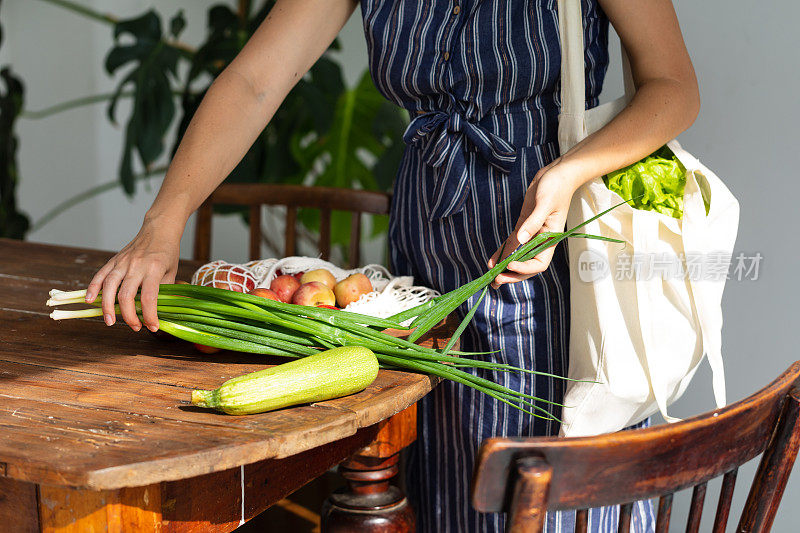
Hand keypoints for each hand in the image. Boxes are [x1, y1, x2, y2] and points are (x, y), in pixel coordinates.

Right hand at [85, 214, 181, 331]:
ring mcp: (123, 262)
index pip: (149, 297)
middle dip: (129, 315)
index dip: (150, 315)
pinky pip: (100, 275)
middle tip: (134, 327)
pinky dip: (93, 288)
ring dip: (107, 306)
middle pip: (126, 295)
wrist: (158, 229)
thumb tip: (157, 311)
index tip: (152, 326)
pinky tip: (90, 300)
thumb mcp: (172, 272)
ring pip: (109, 286)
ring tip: (110, 321)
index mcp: (154, 268)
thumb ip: (164, 290)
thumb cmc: (167, 252)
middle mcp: (136, 265)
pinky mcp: (114, 260)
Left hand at [488, 157, 582, 286]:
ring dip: (505, 268)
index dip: (524, 267)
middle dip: (512, 274)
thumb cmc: (556, 187)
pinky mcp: (523, 226)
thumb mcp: (544, 204)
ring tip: (491, 277)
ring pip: (517, 257)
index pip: (539, 263)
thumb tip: (521, 240)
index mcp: (550, 239)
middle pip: (527, 265)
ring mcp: (531, 234)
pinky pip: (512, 245)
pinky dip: (502, 253)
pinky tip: (492, 261)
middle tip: (496, 280)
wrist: (556, 174)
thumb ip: (532, 223)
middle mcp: (541, 241)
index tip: (510, 264)